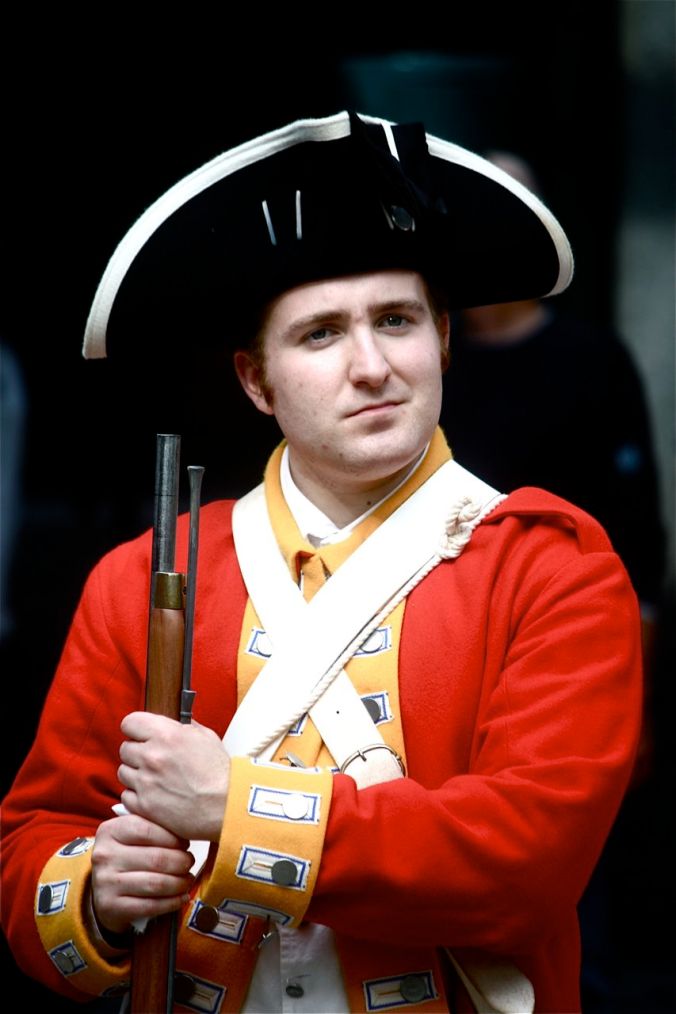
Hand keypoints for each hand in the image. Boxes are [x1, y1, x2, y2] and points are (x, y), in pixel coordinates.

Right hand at [91, 814, 193, 935]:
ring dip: (180, 883)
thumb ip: (153, 825)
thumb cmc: (124, 855)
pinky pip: (151, 906)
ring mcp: (106, 883)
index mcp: (110, 831)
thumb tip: (185, 829)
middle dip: (181, 861)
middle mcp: (105, 856)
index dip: (173, 837)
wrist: (99, 889)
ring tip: (188, 879)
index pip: (148, 830)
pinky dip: (172, 902)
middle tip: (189, 862)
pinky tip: (182, 897)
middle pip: (156, 858)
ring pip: (156, 884)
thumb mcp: (130, 834)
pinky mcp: (111, 907)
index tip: (185, 843)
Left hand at [118, 712, 229, 841]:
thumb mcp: (206, 738)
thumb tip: (173, 723)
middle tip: (154, 760)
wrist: (226, 807)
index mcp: (166, 735)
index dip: (136, 729)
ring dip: (136, 774)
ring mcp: (145, 782)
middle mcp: (151, 756)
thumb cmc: (220, 774)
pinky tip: (155, 795)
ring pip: (124, 772)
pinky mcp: (143, 805)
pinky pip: (126, 795)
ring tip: (156, 780)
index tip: (141, 734)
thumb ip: (184, 727)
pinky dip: (137, 796)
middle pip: (125, 748)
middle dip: (138, 753)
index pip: (130, 722)